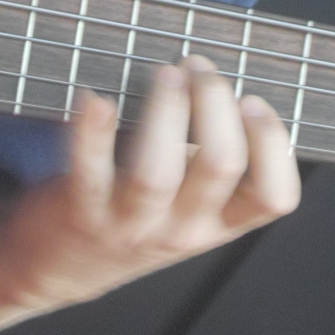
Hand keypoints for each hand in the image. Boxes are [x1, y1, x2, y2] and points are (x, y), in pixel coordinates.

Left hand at [0, 55, 299, 313]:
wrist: (61, 267)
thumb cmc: (136, 216)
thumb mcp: (190, 207)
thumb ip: (214, 162)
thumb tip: (228, 87)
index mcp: (219, 223)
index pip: (273, 198)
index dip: (273, 145)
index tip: (252, 103)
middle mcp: (182, 228)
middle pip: (220, 166)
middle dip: (215, 103)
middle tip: (199, 67)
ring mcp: (132, 223)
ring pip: (157, 172)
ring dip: (166, 110)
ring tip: (166, 72)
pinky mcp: (82, 211)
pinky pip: (89, 171)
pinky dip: (91, 132)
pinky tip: (95, 98)